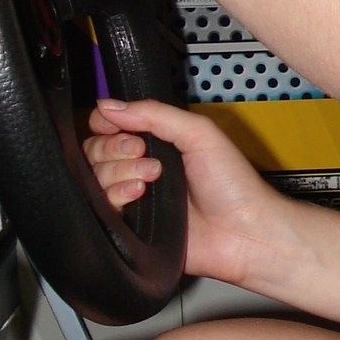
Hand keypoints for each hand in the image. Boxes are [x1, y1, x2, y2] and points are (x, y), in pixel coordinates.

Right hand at [85, 97, 300, 293]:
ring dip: (118, 172)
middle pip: (96, 151)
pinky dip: (115, 197)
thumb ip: (156, 114)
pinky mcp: (130, 226)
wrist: (244, 234)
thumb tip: (108, 105)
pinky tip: (137, 196)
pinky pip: (101, 209)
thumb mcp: (199, 134)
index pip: (111, 127)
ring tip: (150, 178)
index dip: (107, 124)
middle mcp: (141, 168)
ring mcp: (135, 198)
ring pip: (95, 178)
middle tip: (141, 152)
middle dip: (113, 148)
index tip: (115, 126)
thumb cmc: (233, 184)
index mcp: (158, 143)